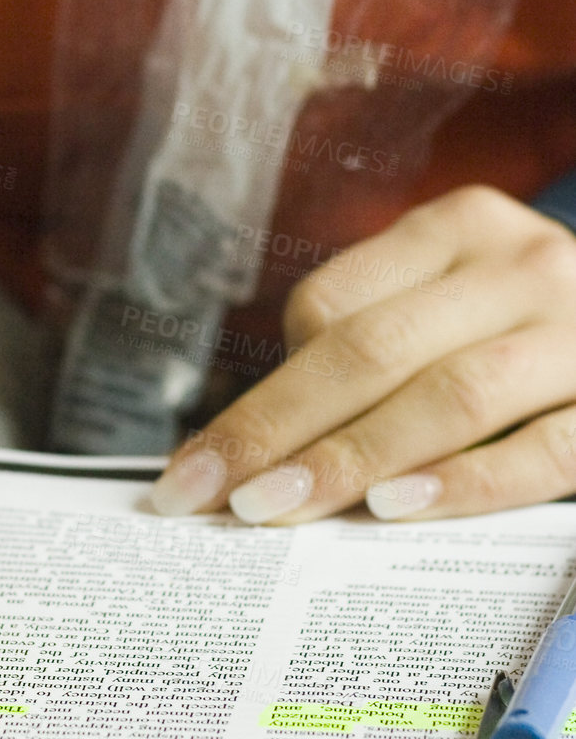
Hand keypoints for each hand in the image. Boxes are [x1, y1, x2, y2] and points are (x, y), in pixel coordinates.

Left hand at [151, 185, 575, 523]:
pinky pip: (538, 451)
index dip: (259, 391)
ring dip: (351, 459)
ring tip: (276, 508)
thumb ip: (370, 354)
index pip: (330, 304)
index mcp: (459, 228)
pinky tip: (394, 510)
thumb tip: (244, 453)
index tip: (199, 462)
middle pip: (371, 350)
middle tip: (208, 495)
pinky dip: (462, 483)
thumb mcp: (448, 311)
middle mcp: (522, 265)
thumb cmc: (519, 341)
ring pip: (448, 395)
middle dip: (275, 429)